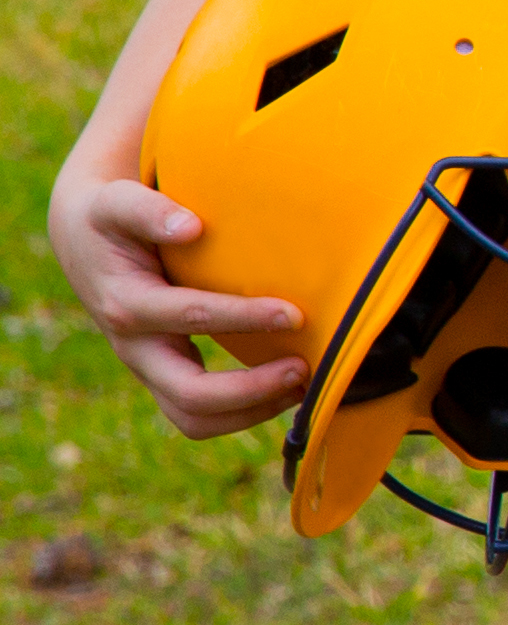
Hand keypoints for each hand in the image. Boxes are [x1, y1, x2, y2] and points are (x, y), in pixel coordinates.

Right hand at [51, 175, 308, 437]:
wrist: (84, 246)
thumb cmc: (109, 220)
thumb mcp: (116, 205)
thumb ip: (148, 211)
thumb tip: (191, 227)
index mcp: (127, 304)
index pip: (190, 318)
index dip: (243, 318)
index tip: (294, 313)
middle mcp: (135, 347)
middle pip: (189, 395)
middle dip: (250, 390)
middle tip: (304, 369)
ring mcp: (149, 369)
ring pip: (194, 420)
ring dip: (252, 412)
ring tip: (305, 386)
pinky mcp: (164, 377)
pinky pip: (201, 416)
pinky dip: (244, 413)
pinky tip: (288, 390)